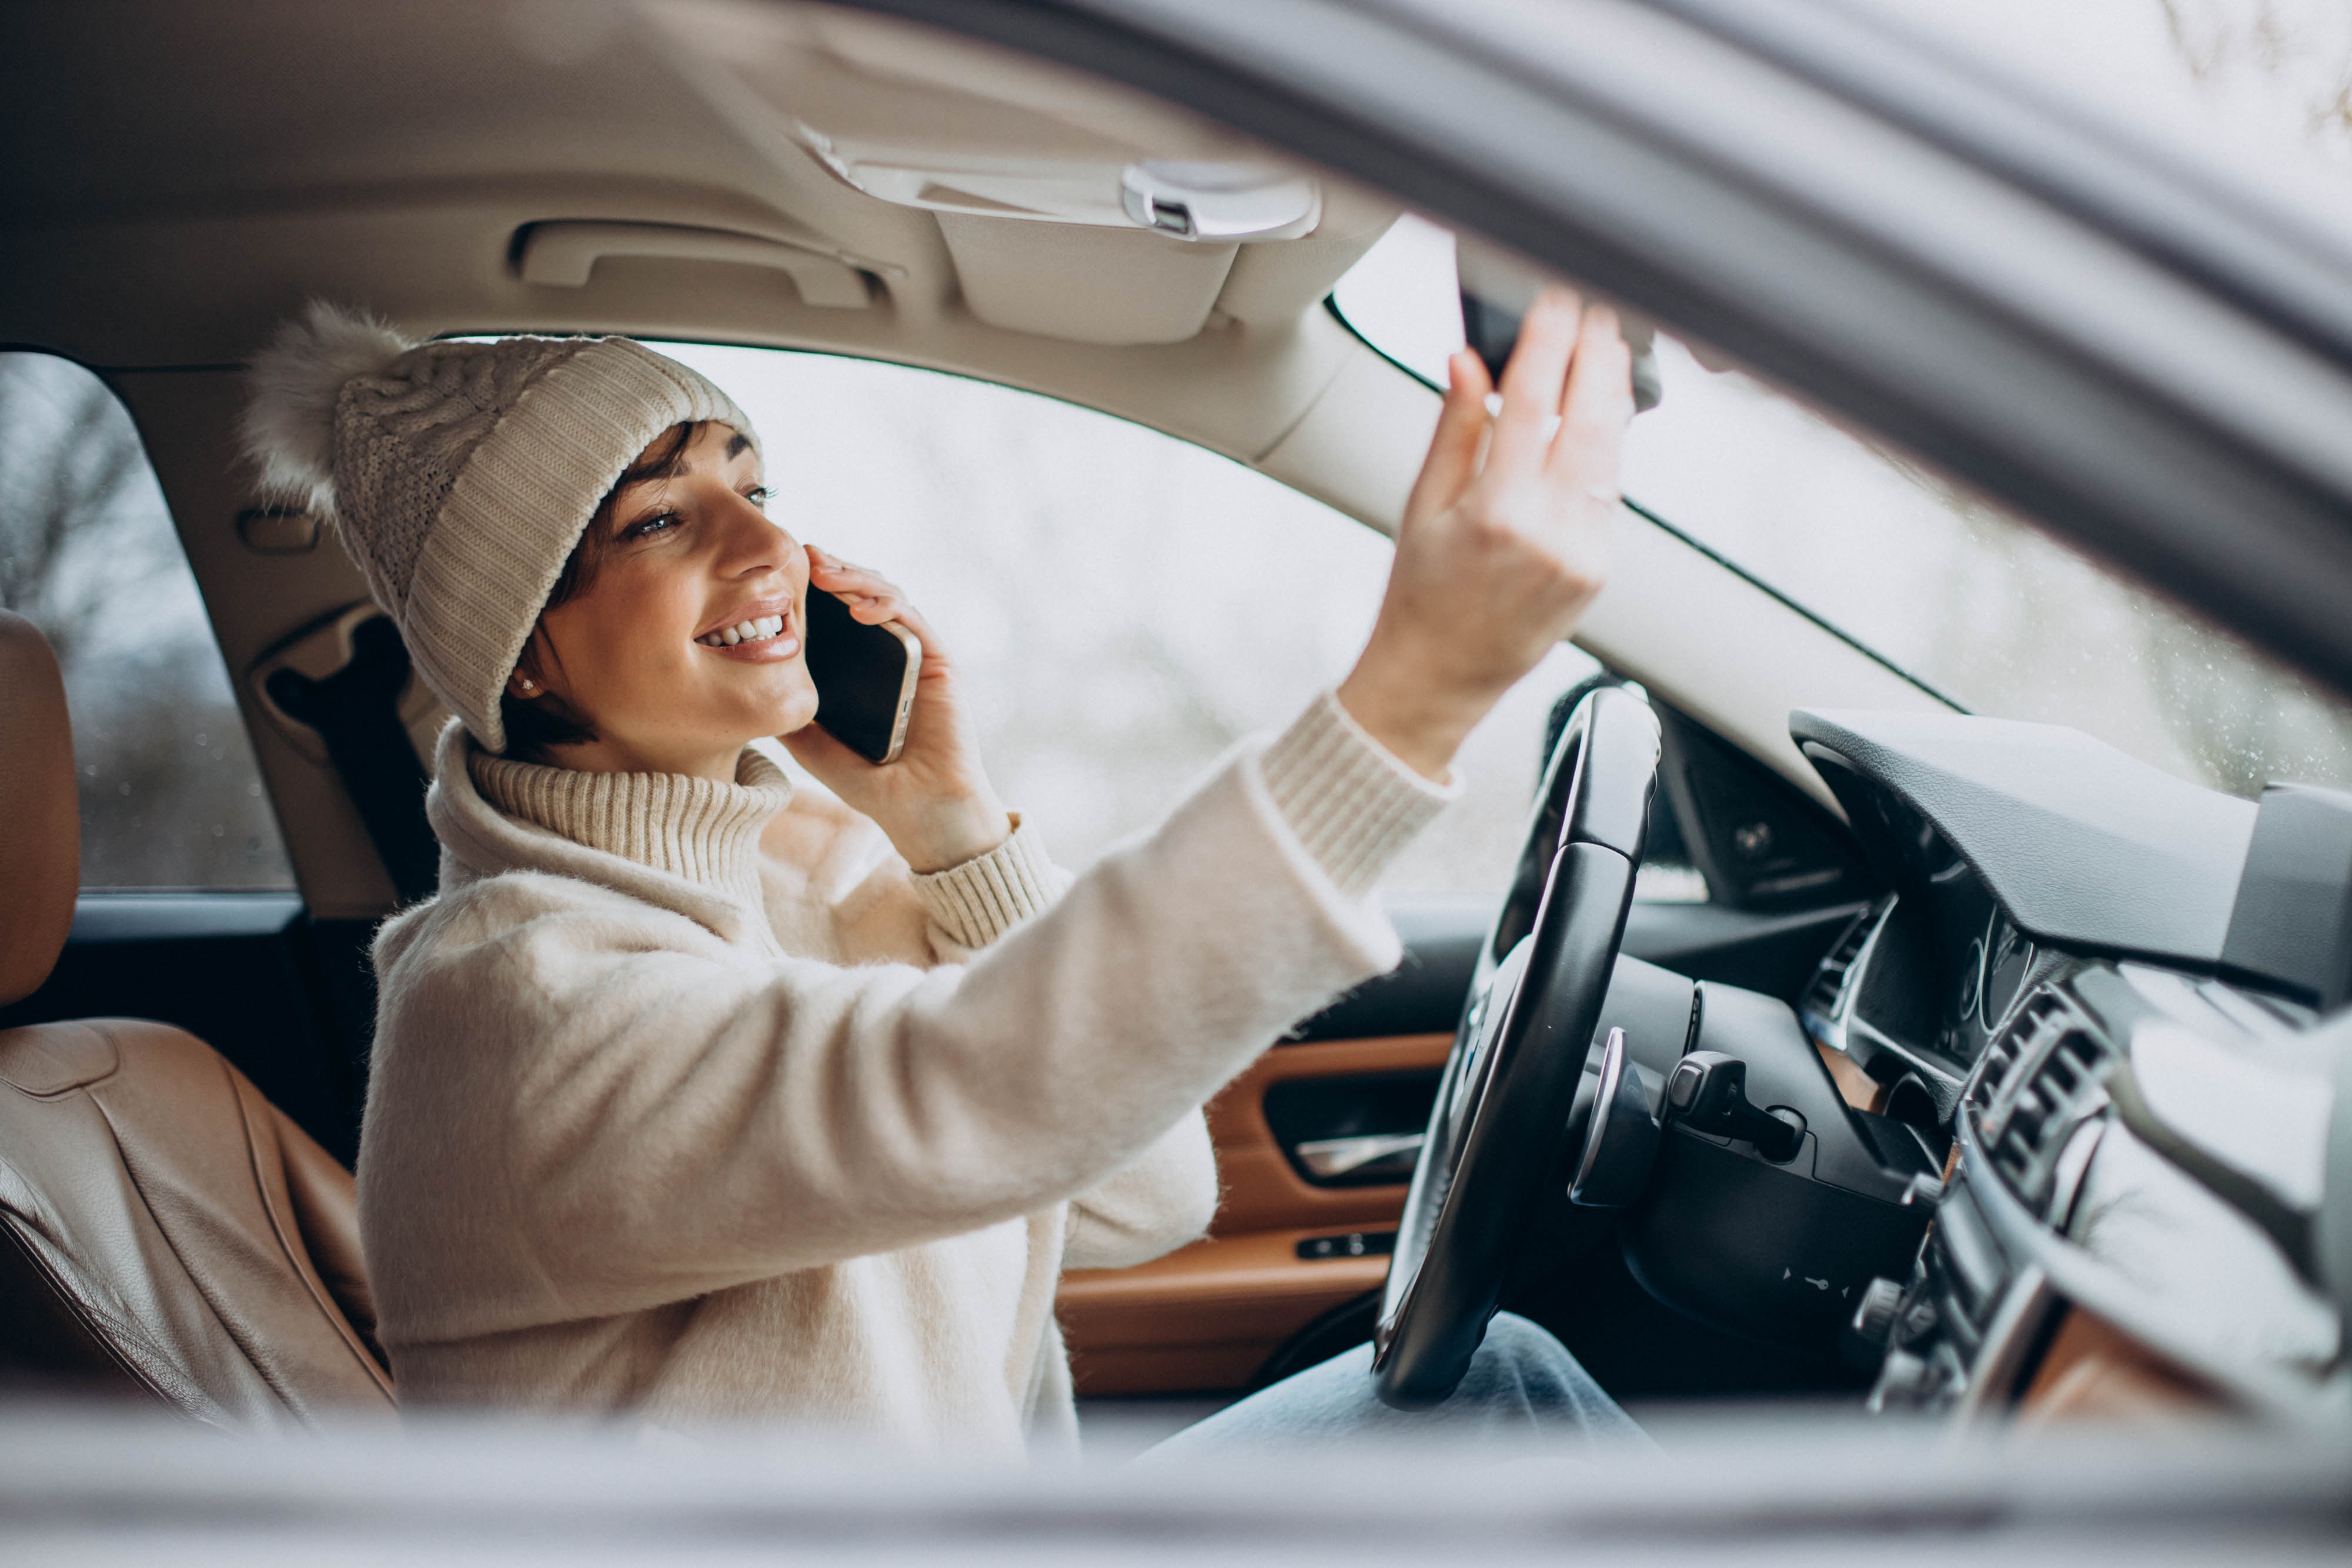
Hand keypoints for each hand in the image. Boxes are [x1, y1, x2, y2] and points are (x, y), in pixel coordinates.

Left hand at [780, 548, 1011, 872]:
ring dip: (857, 579)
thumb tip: (744, 685)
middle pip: (862, 593)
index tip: (782, 570)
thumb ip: (787, 713)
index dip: (814, 586)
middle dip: (833, 569)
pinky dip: (888, 607)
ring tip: (825, 573)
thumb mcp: (811, 744)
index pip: (837, 611)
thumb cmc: (870, 782)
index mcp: (861, 665)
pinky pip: (914, 622)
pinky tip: (859, 609)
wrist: (918, 809)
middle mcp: (890, 652)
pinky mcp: (939, 663)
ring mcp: (916, 654)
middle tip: (801, 555)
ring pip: (888, 597)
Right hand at [1336, 288, 1630, 779]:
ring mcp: (1584, 553)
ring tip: (1604, 353)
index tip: (1555, 305)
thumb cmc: (1421, 599)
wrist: (1441, 677)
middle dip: (1598, 356)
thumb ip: (1455, 428)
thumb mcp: (1421, 506)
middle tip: (1596, 314)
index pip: (1535, 401)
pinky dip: (1607, 448)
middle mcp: (1549, 533)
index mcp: (1496, 513)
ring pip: (1614, 451)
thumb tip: (1469, 363)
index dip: (1549, 342)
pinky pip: (1611, 492)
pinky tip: (1599, 419)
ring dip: (1613, 395)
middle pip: (1593, 417)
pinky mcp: (1601, 568)